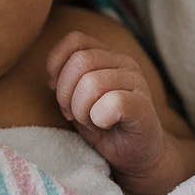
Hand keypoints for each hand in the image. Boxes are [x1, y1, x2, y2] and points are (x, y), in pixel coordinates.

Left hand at [45, 30, 167, 182]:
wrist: (137, 154)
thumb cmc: (104, 125)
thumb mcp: (78, 98)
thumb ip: (67, 80)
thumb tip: (52, 79)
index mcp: (107, 55)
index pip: (75, 40)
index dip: (56, 64)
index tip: (55, 89)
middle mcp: (124, 62)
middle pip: (79, 62)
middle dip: (66, 93)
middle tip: (74, 114)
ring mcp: (136, 83)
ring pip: (92, 83)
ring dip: (82, 110)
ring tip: (91, 121)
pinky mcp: (143, 106)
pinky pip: (114, 102)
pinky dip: (99, 118)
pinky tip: (104, 125)